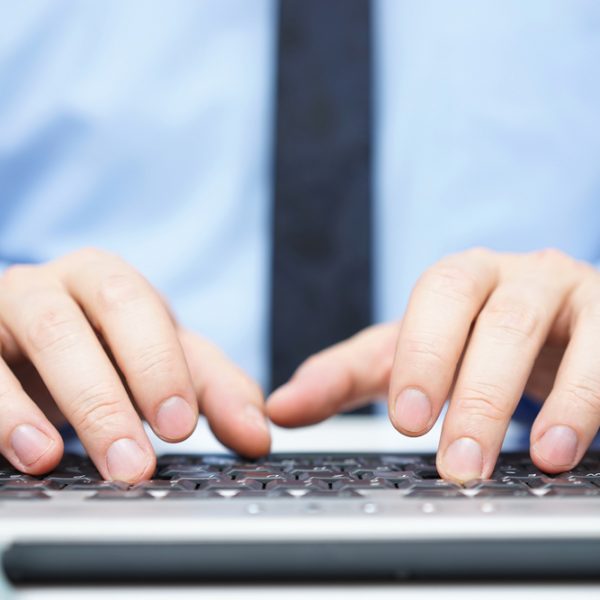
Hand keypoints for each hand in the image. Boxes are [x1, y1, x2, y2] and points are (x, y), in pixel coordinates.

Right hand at [0, 248, 269, 481]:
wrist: (34, 340)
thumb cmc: (108, 346)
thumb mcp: (163, 359)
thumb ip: (212, 389)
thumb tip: (257, 435)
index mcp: (105, 280)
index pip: (134, 307)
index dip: (156, 364)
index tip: (178, 424)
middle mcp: (46, 288)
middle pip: (68, 327)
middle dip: (102, 398)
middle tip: (134, 463)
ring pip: (4, 351)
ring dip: (29, 413)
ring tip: (55, 462)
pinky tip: (21, 456)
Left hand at [268, 248, 599, 481]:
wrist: (557, 327)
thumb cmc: (474, 339)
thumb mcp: (409, 352)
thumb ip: (347, 376)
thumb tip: (278, 408)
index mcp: (463, 278)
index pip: (437, 298)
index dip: (423, 353)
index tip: (406, 420)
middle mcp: (520, 276)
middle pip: (498, 321)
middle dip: (475, 393)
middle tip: (454, 461)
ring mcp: (577, 296)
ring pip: (560, 336)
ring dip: (548, 403)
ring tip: (529, 461)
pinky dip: (593, 400)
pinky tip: (565, 451)